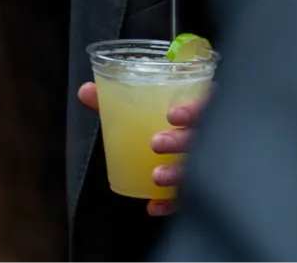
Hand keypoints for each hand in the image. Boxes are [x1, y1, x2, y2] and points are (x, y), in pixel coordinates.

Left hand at [77, 84, 209, 217]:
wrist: (185, 155)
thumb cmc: (162, 124)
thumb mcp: (142, 107)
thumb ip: (114, 99)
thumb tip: (85, 91)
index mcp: (200, 107)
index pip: (209, 102)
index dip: (194, 108)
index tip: (172, 114)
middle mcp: (210, 133)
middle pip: (207, 137)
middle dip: (181, 141)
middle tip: (156, 143)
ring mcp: (211, 162)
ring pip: (204, 168)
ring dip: (178, 172)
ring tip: (156, 175)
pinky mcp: (204, 188)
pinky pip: (191, 196)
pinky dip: (171, 202)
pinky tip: (154, 205)